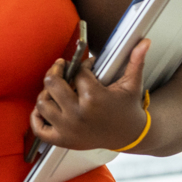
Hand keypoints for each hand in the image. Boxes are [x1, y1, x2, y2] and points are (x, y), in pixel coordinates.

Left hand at [30, 37, 150, 152]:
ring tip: (56, 89)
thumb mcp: (132, 84)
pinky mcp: (62, 140)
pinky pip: (38, 128)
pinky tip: (46, 107)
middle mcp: (78, 114)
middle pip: (52, 84)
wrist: (130, 136)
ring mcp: (68, 129)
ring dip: (46, 93)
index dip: (82, 66)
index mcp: (94, 98)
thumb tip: (145, 41)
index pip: (77, 73)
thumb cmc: (128, 108)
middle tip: (61, 69)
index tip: (88, 66)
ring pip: (42, 103)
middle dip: (56, 72)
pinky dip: (36, 118)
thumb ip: (136, 61)